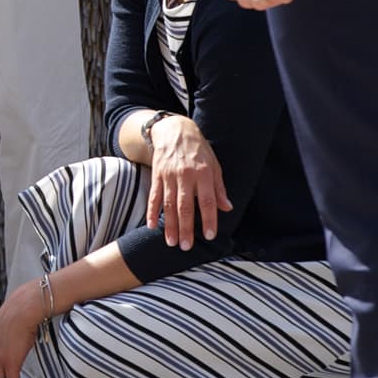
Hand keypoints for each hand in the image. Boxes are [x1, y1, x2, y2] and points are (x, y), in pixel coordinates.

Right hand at [146, 115, 232, 248]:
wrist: (174, 130)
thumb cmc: (199, 149)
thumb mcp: (214, 165)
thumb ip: (219, 188)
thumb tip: (227, 207)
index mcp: (203, 173)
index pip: (207, 201)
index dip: (208, 219)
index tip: (209, 235)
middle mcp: (185, 176)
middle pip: (185, 206)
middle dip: (186, 228)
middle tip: (186, 247)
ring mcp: (169, 176)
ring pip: (169, 205)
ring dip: (169, 225)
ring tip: (171, 242)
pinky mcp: (156, 176)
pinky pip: (153, 197)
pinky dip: (151, 212)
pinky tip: (150, 225)